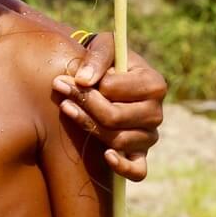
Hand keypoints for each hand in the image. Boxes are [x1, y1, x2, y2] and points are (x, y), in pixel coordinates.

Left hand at [53, 32, 165, 181]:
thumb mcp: (103, 45)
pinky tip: (107, 156)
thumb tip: (84, 81)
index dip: (87, 85)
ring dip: (87, 125)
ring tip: (66, 108)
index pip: (113, 90)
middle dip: (83, 103)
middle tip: (59, 88)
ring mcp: (149, 135)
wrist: (106, 76)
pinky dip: (124, 167)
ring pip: (118, 140)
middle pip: (114, 117)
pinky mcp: (140, 154)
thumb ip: (96, 58)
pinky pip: (138, 171)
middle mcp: (156, 113)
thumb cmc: (106, 59)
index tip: (67, 78)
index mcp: (154, 84)